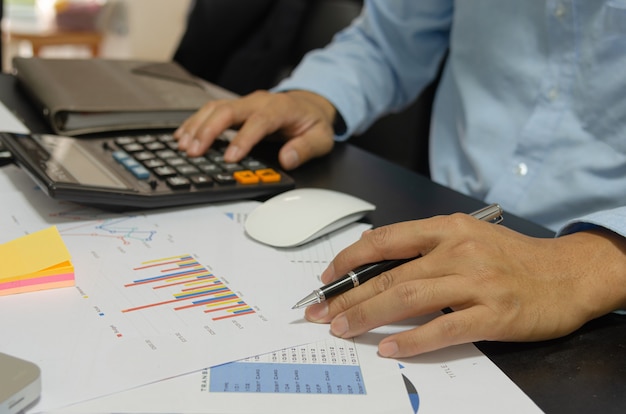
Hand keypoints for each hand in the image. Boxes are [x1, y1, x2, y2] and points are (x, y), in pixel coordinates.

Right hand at [174, 90, 336, 169]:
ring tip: (184, 146)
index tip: (230, 158)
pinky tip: (183, 135)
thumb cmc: (313, 122)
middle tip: (195, 152)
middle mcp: (258, 102)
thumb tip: (287, 159)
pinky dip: (195, 123)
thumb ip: (305, 148)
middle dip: (208, 131)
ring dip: (197, 127)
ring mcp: (245, 103)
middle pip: (228, 111)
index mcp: (279, 108)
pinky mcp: (236, 108)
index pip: (258, 122)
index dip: (243, 140)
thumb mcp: (321, 138)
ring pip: (215, 109)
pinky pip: (211, 111)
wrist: (311, 104)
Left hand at [304, 213, 625, 357]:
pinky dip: (412, 339)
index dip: (350, 258)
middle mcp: (458, 250)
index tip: (328, 277)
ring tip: (341, 328)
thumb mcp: (469, 237)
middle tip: (320, 311)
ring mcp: (476, 282)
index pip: (386, 240)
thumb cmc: (514, 257)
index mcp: (448, 228)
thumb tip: (378, 261)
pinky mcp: (493, 313)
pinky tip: (388, 348)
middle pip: (390, 274)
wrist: (568, 273)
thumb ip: (426, 246)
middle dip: (348, 295)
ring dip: (368, 314)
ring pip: (408, 298)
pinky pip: (443, 328)